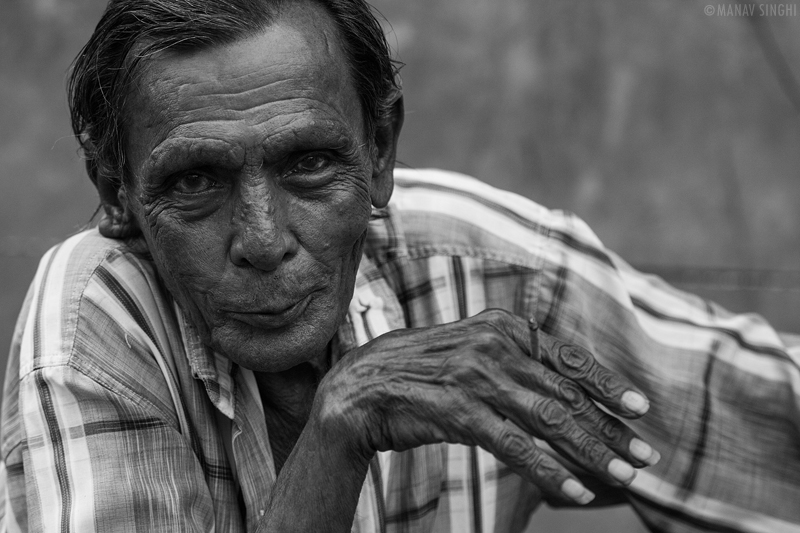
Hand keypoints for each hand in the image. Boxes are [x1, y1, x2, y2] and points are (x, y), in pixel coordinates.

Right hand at [314, 308, 659, 504]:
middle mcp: (495, 346)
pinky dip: (550, 472)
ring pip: (551, 421)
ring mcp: (478, 376)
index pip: (568, 356)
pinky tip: (575, 491)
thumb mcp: (473, 351)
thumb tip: (563, 393)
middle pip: (567, 394)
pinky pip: (517, 447)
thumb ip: (515, 363)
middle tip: (645, 456)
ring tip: (625, 477)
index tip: (639, 409)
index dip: (608, 384)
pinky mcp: (460, 411)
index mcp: (503, 326)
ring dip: (593, 452)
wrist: (364, 385)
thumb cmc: (424, 370)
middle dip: (611, 429)